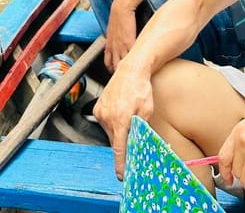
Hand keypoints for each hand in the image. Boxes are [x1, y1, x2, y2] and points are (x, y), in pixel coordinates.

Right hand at [94, 63, 153, 179]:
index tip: (121, 175)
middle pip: (115, 140)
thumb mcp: (146, 111)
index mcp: (121, 119)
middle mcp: (108, 117)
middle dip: (123, 141)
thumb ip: (140, 129)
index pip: (119, 148)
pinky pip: (105, 122)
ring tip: (127, 116)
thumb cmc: (141, 88)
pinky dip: (112, 122)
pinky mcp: (98, 107)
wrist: (131, 70)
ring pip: (110, 132)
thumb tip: (137, 144)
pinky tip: (120, 112)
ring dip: (118, 130)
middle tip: (132, 135)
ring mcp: (101, 111)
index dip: (120, 164)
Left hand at [104, 2, 137, 71]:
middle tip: (124, 79)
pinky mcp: (129, 43)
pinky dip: (135, 62)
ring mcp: (121, 47)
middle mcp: (113, 48)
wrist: (120, 9)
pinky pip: (131, 57)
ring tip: (133, 75)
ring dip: (127, 70)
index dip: (112, 70)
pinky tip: (140, 66)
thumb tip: (117, 43)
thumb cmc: (118, 17)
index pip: (108, 63)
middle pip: (115, 66)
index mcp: (108, 45)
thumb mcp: (112, 31)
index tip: (116, 73)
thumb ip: (113, 40)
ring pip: (122, 64)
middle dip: (119, 73)